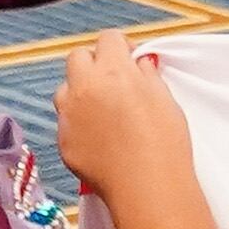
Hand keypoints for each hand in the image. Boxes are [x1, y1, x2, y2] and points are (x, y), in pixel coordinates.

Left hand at [52, 31, 192, 199]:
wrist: (148, 189)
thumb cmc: (165, 145)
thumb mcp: (166, 100)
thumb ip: (147, 75)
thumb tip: (139, 63)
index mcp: (113, 71)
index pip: (108, 38)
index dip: (122, 47)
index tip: (132, 60)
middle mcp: (84, 87)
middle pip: (78, 57)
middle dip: (94, 63)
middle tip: (114, 82)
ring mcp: (69, 114)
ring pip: (65, 89)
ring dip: (80, 92)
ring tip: (104, 112)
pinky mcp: (62, 141)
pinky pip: (66, 121)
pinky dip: (79, 123)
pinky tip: (101, 139)